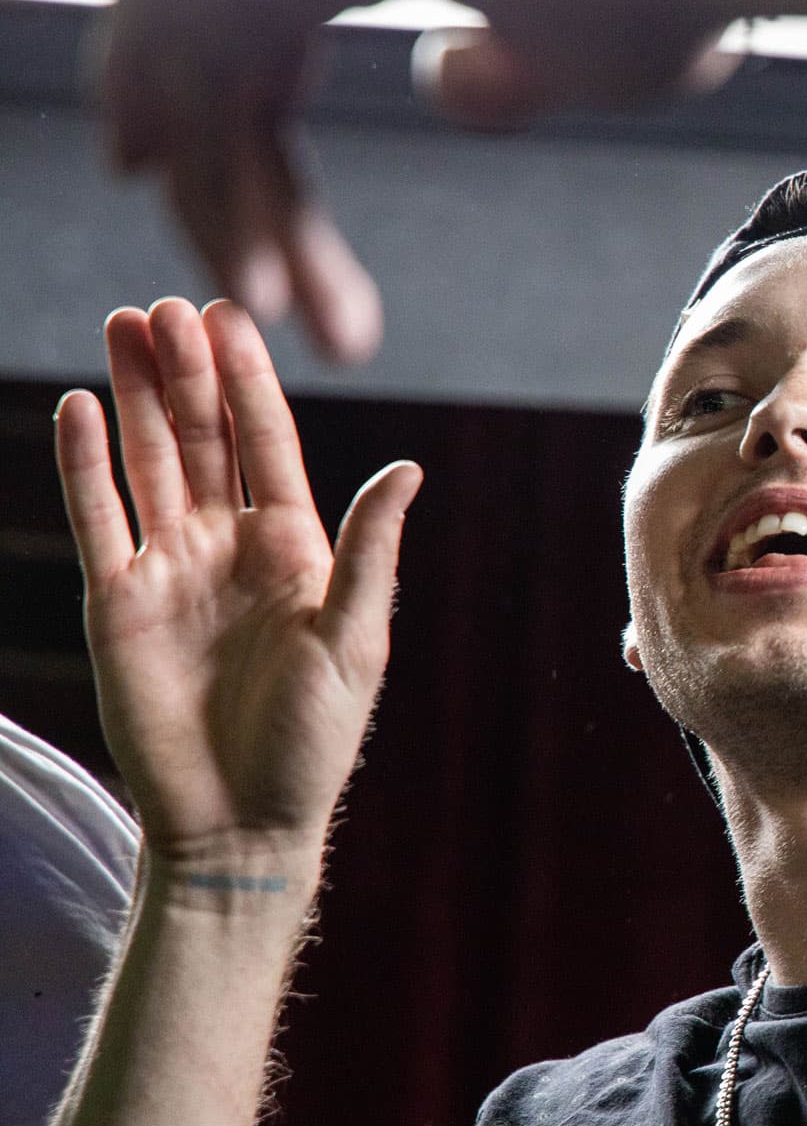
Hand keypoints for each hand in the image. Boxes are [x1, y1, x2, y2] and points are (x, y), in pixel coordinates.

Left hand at [1, 0, 806, 360]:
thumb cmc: (662, 6)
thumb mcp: (560, 65)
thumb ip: (498, 75)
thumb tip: (438, 78)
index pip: (261, 65)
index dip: (250, 171)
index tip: (270, 276)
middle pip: (215, 69)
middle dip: (224, 197)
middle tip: (249, 305)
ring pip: (204, 65)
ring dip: (221, 197)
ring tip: (254, 305)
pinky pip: (223, 48)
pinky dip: (216, 156)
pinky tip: (246, 259)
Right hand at [54, 299, 420, 866]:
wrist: (240, 822)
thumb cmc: (312, 742)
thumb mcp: (355, 641)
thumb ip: (369, 551)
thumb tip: (409, 467)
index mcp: (295, 548)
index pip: (268, 444)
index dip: (249, 381)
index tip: (229, 317)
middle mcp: (229, 546)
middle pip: (205, 437)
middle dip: (187, 370)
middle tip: (167, 303)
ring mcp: (170, 569)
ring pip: (150, 462)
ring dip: (136, 396)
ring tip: (124, 324)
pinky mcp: (116, 602)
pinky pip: (99, 518)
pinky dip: (86, 463)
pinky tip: (79, 407)